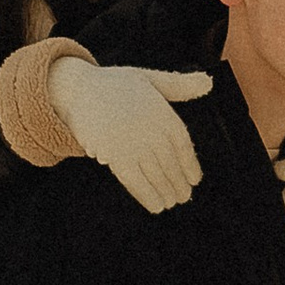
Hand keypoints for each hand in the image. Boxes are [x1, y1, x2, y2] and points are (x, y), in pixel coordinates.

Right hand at [52, 62, 208, 212]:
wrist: (76, 88)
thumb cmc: (114, 84)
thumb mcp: (149, 78)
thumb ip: (179, 85)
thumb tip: (208, 83)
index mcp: (161, 111)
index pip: (183, 144)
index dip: (190, 165)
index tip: (194, 179)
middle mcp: (149, 128)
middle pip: (170, 163)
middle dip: (178, 183)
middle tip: (183, 196)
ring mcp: (132, 143)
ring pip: (155, 174)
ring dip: (165, 192)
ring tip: (170, 202)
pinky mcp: (113, 155)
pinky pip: (134, 180)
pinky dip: (147, 195)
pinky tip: (155, 206)